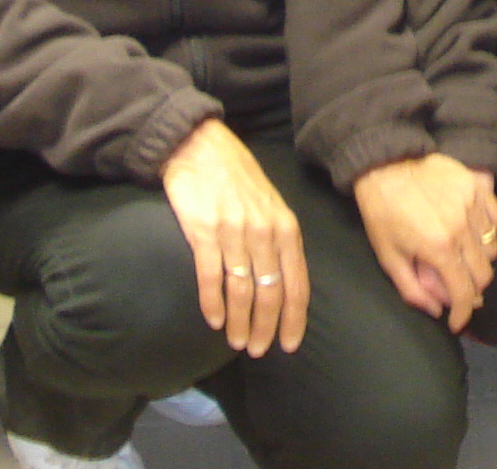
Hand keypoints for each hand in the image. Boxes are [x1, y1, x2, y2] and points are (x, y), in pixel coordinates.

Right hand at [160, 119, 310, 353]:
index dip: (294, 318)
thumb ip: (280, 239)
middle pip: (271, 293)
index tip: (289, 344)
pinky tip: (213, 320)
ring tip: (236, 341)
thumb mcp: (271, 204)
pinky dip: (213, 304)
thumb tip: (284, 281)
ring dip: (240, 322)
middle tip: (257, 350)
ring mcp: (234, 232)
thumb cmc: (238, 177)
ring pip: (242, 290)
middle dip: (266, 327)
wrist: (199, 146)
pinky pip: (211, 277)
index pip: (297, 283)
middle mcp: (264, 231)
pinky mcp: (204, 231)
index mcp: (286, 226)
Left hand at [351, 153, 496, 331]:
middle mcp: (462, 228)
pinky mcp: (477, 187)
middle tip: (457, 289)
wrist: (387, 165)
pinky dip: (490, 231)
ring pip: (492, 248)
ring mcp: (473, 205)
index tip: (457, 323)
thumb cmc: (383, 212)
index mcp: (439, 248)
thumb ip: (412, 290)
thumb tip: (436, 312)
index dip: (462, 314)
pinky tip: (473, 233)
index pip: (464, 292)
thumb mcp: (388, 256)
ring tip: (462, 258)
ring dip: (480, 261)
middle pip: (484, 274)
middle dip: (471, 290)